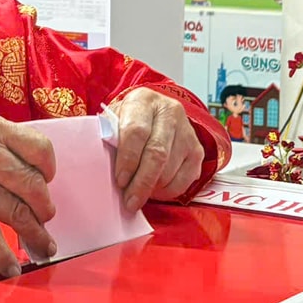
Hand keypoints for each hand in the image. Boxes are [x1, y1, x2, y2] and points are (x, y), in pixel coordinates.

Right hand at [0, 111, 55, 276]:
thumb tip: (25, 169)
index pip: (40, 150)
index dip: (48, 170)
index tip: (45, 181)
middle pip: (33, 185)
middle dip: (44, 207)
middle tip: (44, 217)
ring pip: (18, 213)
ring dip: (35, 234)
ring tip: (42, 246)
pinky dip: (4, 255)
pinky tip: (12, 265)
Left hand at [108, 88, 205, 210]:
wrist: (153, 114)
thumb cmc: (128, 121)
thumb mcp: (114, 122)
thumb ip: (111, 141)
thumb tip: (105, 172)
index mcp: (143, 101)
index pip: (136, 131)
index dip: (128, 159)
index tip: (120, 180)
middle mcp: (170, 112)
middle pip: (157, 153)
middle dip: (141, 182)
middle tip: (130, 201)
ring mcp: (187, 131)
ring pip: (171, 169)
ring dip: (153, 189)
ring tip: (138, 194)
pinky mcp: (197, 150)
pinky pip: (185, 179)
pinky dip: (168, 191)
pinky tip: (155, 190)